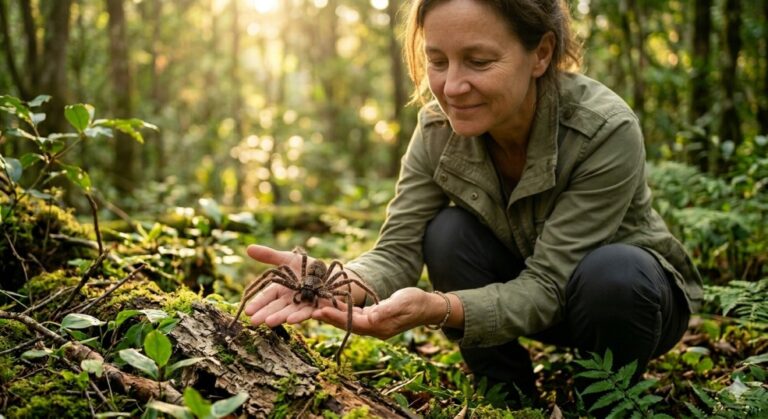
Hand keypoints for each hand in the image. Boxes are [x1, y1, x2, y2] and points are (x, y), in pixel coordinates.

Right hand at [243, 244, 338, 326]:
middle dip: (265, 314)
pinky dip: (300, 315)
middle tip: (253, 321)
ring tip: (269, 323)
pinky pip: (308, 312)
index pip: (266, 297)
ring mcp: (303, 304)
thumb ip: (269, 256)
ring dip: (280, 317)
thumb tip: (248, 248)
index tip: (247, 311)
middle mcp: (290, 299)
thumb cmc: (307, 266)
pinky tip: (292, 320)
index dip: (257, 303)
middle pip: (276, 307)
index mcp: (281, 289)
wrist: (331, 272)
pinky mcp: (317, 306)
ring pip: (290, 311)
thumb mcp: (288, 258)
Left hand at [312, 287, 439, 339]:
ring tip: (316, 307)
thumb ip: (387, 310)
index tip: (320, 311)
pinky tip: (333, 304)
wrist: (427, 306)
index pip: (353, 323)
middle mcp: (374, 328)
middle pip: (347, 324)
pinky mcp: (374, 317)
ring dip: (333, 314)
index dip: (336, 317)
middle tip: (310, 311)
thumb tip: (373, 316)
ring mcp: (374, 324)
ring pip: (349, 320)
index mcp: (379, 326)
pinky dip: (343, 310)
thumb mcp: (402, 303)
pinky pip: (354, 315)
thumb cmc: (416, 302)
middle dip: (328, 317)